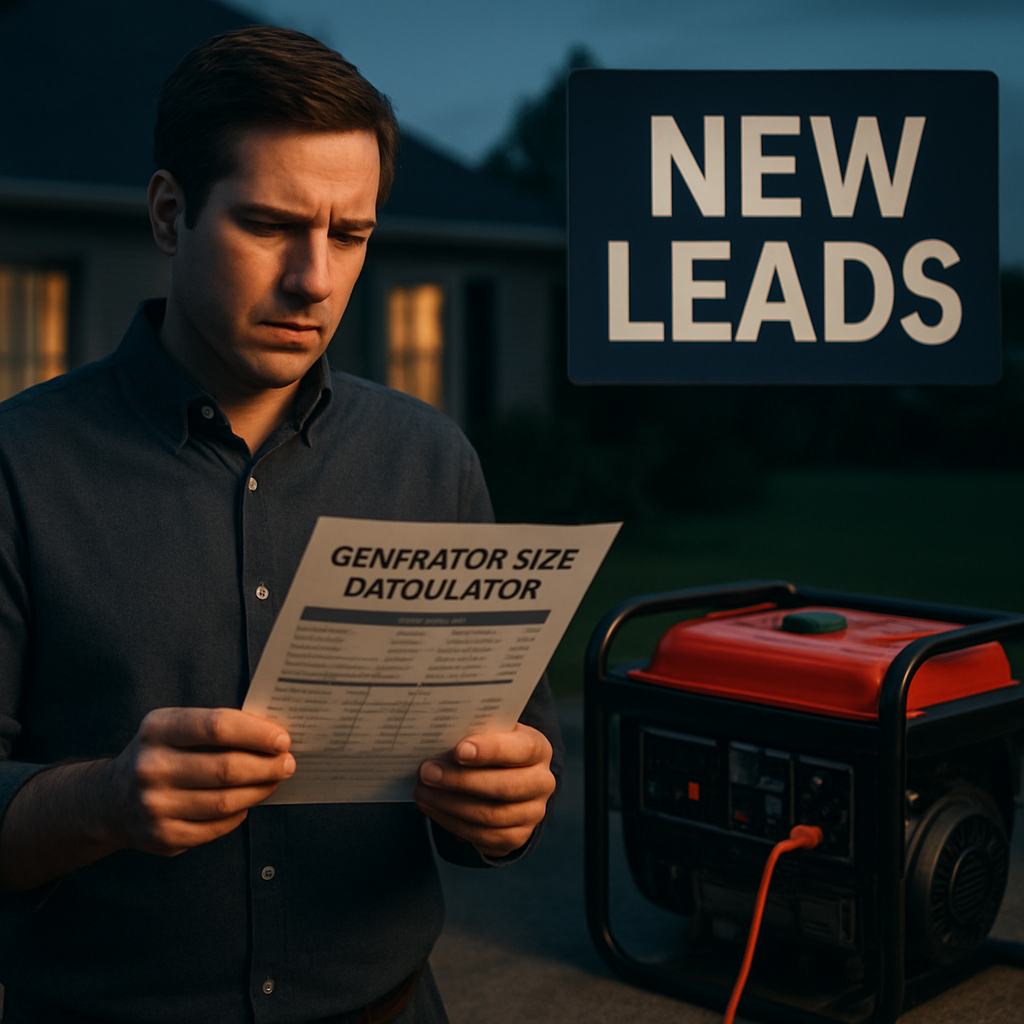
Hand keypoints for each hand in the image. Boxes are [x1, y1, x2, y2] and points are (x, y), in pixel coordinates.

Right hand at [102, 707, 294, 856]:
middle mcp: (151, 767)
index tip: (283, 739)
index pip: (216, 727)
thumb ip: (217, 728)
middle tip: (288, 763)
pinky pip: (217, 826)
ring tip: (274, 781)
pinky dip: (239, 813)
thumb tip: (273, 736)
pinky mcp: (162, 837)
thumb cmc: (161, 755)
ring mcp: (154, 806)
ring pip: (225, 801)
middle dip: (267, 766)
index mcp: (158, 729)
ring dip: (260, 790)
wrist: (111, 800)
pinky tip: (246, 803)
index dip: (256, 733)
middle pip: (226, 768)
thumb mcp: (175, 728)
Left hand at [414, 723, 555, 858]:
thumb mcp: (491, 733)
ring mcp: (532, 814)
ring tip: (423, 790)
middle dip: (461, 780)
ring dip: (449, 804)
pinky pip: (481, 837)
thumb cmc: (492, 748)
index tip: (458, 750)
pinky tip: (432, 807)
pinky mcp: (516, 838)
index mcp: (538, 749)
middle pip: (504, 787)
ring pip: (490, 816)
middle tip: (428, 772)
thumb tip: (439, 737)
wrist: (509, 778)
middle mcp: (542, 783)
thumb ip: (474, 732)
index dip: (491, 750)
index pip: (520, 749)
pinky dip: (451, 822)